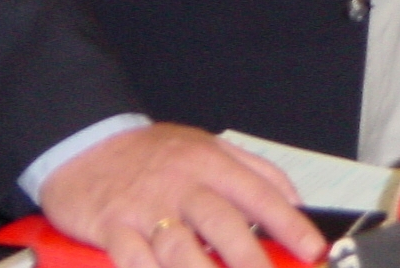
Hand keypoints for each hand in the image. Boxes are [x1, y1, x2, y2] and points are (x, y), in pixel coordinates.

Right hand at [37, 122, 324, 267]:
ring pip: (180, 246)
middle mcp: (182, 184)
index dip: (289, 223)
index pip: (259, 193)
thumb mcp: (208, 146)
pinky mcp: (112, 226)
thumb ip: (253, 171)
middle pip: (222, 223)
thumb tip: (293, 199)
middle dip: (250, 259)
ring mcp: (146, 207)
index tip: (313, 249)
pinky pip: (133, 258)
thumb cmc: (153, 153)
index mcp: (211, 163)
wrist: (86, 144)